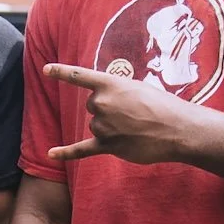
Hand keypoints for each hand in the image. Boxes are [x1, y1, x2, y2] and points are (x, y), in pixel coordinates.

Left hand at [43, 62, 195, 164]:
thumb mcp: (138, 89)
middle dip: (108, 110)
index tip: (45, 69)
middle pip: (92, 106)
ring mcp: (103, 125)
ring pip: (96, 126)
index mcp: (110, 84)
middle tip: (133, 114)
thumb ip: (117, 94)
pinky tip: (51, 154)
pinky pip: (81, 150)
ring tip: (135, 128)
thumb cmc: (163, 106)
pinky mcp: (107, 146)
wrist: (177, 130)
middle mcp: (102, 103)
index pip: (80, 76)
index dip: (62, 72)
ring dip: (111, 128)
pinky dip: (65, 152)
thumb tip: (107, 110)